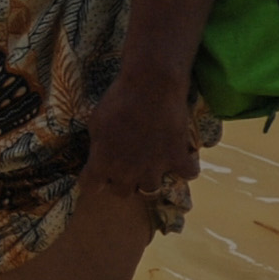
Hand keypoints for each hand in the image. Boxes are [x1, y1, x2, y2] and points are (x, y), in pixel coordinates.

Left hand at [82, 71, 203, 201]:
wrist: (151, 86)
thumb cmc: (117, 100)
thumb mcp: (96, 122)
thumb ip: (98, 145)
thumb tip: (101, 152)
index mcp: (102, 163)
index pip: (91, 187)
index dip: (93, 181)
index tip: (97, 174)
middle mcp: (126, 173)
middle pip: (121, 193)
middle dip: (122, 181)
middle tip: (126, 166)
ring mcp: (154, 169)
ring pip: (150, 191)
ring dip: (149, 180)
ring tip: (151, 166)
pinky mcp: (178, 160)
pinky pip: (187, 175)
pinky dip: (187, 167)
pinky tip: (182, 158)